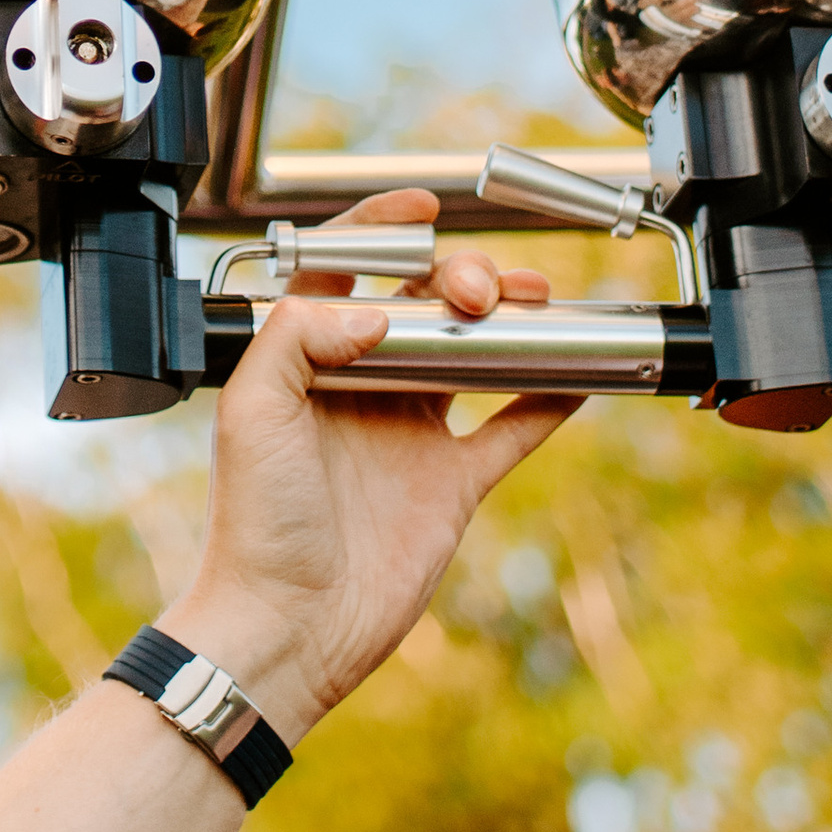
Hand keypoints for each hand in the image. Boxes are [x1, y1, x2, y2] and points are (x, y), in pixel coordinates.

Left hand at [165, 190, 567, 743]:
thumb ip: (301, 334)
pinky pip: (512, 429)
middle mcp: (363, 389)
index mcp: (308, 362)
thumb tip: (378, 306)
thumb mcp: (251, 407)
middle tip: (478, 292)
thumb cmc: (254, 523)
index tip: (422, 206)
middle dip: (461, 278)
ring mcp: (412, 435)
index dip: (380, 229)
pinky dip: (549, 399)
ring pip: (475, 355)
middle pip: (425, 305)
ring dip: (511, 322)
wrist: (287, 625)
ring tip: (539, 301)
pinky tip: (579, 371)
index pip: (346, 272)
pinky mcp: (452, 485)